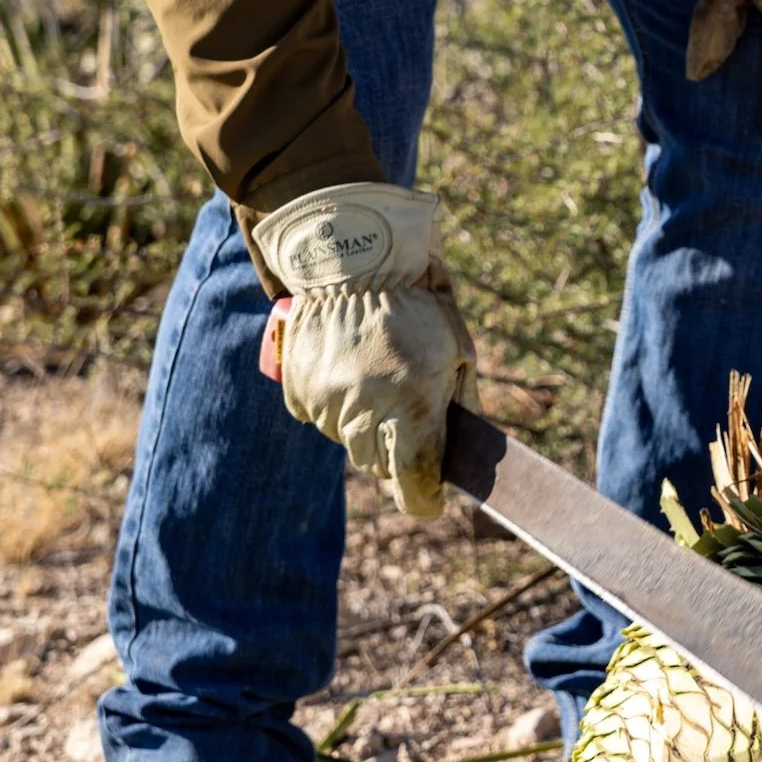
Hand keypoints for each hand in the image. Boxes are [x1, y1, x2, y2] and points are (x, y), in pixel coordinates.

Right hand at [250, 183, 474, 518]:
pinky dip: (336, 409)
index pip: (413, 480)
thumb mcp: (457, 351)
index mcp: (412, 404)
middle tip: (407, 419)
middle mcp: (366, 411)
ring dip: (367, 430)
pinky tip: (349, 374)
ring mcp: (329, 403)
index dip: (424, 499)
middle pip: (380, 467)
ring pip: (349, 445)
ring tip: (377, 383)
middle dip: (397, 454)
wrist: (355, 260)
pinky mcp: (301, 392)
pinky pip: (321, 420)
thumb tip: (461, 450)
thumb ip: (460, 404)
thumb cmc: (418, 305)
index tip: (431, 501)